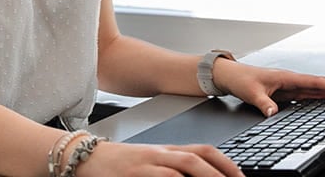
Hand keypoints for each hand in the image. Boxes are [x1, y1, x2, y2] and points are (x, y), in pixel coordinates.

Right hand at [75, 141, 244, 176]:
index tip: (241, 176)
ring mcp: (145, 164)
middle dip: (220, 173)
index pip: (202, 150)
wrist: (83, 158)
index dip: (225, 163)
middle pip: (196, 159)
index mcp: (166, 151)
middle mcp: (159, 154)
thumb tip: (200, 173)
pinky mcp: (133, 175)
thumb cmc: (119, 166)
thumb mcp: (149, 163)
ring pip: (182, 168)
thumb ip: (173, 168)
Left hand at [212, 61, 324, 117]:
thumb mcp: (251, 93)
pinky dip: (321, 97)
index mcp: (287, 77)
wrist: (230, 75)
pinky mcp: (286, 92)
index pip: (316, 83)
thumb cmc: (241, 79)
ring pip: (316, 90)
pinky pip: (308, 95)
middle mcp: (291, 80)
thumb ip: (264, 103)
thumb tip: (273, 113)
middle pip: (321, 85)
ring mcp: (289, 86)